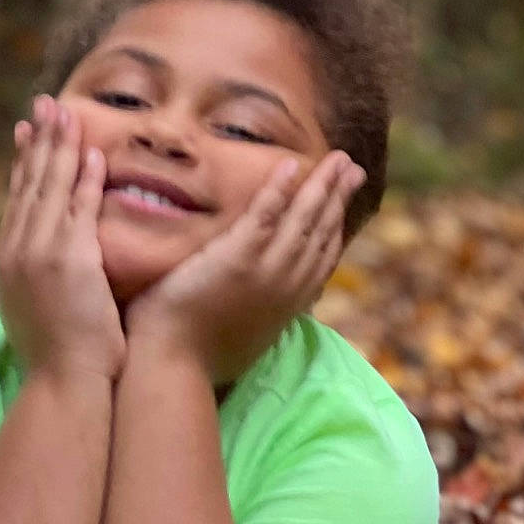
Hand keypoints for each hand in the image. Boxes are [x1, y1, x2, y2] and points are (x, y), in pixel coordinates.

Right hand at [0, 95, 126, 385]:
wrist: (63, 383)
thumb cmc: (58, 359)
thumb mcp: (32, 311)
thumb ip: (36, 280)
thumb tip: (45, 267)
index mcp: (6, 264)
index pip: (16, 201)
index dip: (22, 164)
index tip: (26, 132)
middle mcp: (17, 252)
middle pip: (29, 184)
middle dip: (38, 141)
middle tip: (45, 104)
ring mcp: (41, 253)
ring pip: (51, 188)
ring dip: (60, 148)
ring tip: (68, 113)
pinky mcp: (69, 259)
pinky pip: (79, 208)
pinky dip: (85, 179)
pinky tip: (93, 154)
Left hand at [124, 151, 364, 385]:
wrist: (173, 365)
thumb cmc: (197, 356)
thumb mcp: (245, 336)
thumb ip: (259, 312)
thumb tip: (262, 303)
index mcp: (289, 304)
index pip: (321, 257)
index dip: (335, 224)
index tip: (342, 200)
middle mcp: (287, 286)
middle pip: (320, 232)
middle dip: (337, 197)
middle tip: (350, 167)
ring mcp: (266, 271)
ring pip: (302, 219)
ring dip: (321, 185)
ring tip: (336, 158)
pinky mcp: (238, 258)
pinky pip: (266, 215)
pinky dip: (280, 189)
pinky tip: (292, 165)